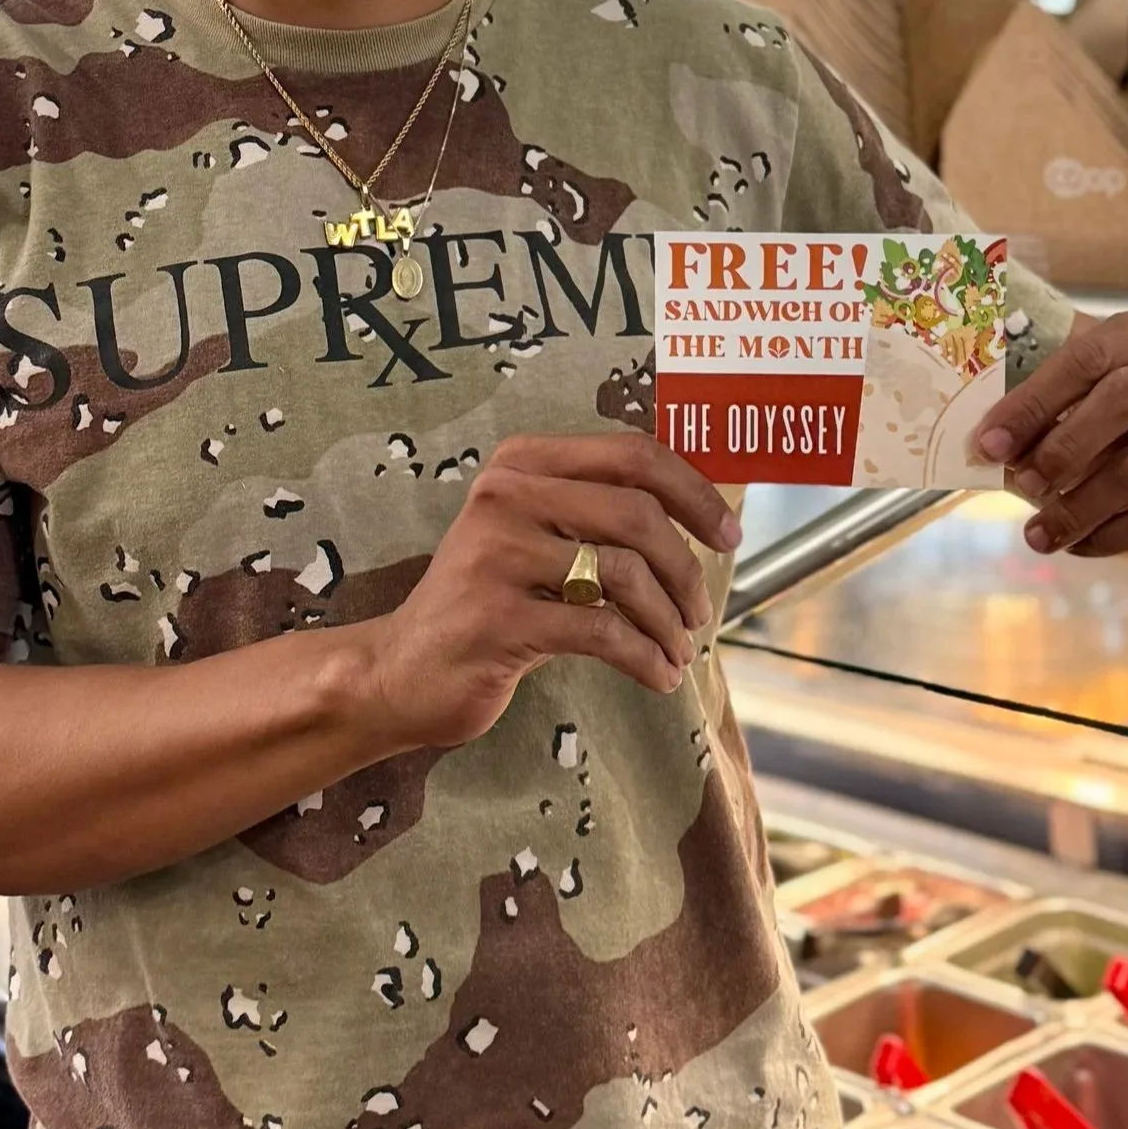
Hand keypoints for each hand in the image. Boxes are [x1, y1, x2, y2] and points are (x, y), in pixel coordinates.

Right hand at [363, 430, 741, 750]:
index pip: (632, 454)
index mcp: (522, 463)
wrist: (399, 671)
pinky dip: (644, 657)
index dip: (693, 490)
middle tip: (700, 609)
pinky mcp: (497, 619)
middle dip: (686, 567)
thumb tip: (698, 516)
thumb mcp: (533, 540)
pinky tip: (657, 674)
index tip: (727, 532)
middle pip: (636, 513)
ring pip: (624, 574)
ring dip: (667, 620)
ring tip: (676, 649)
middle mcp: (505, 497)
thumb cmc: (486, 603)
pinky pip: (601, 632)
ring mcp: (496, 556)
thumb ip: (594, 515)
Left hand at [976, 308, 1127, 556]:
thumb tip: (985, 443)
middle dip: (1063, 448)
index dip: (1034, 402)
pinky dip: (1118, 535)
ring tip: (1039, 532)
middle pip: (1122, 400)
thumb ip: (1035, 403)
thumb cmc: (1104, 409)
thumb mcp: (1072, 391)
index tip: (988, 443)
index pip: (1087, 357)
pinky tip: (1081, 544)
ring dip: (1082, 505)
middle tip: (1021, 484)